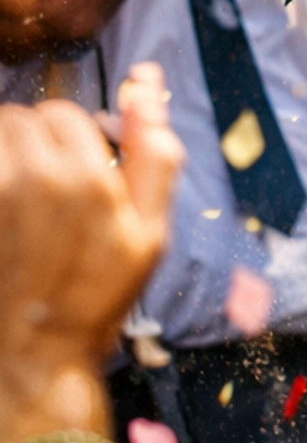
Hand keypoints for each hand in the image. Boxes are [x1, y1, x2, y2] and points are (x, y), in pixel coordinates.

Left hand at [0, 63, 181, 439]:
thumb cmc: (94, 301)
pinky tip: (2, 220)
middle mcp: (32, 177)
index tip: (70, 180)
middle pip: (19, 119)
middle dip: (30, 146)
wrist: (31, 361)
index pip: (62, 113)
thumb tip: (146, 81)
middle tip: (38, 197)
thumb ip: (154, 155)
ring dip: (1, 159)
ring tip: (12, 207)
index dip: (68, 142)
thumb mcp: (149, 235)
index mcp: (87, 176)